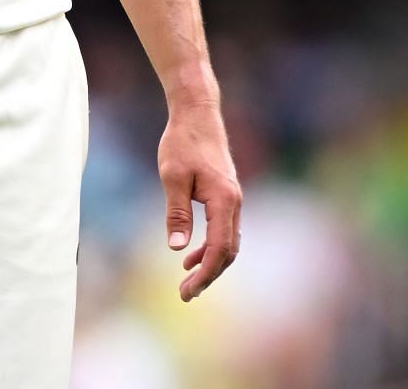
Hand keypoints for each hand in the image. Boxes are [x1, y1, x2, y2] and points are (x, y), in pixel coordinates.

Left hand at [157, 100, 241, 301]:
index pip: (219, 248)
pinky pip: (224, 229)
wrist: (197, 113)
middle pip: (229, 251)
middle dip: (209, 275)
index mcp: (224, 200)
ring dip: (211, 263)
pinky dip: (211, 247)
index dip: (204, 274)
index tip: (186, 291)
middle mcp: (234, 201)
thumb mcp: (172, 177)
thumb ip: (177, 213)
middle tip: (185, 294)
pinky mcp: (226, 194)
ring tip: (188, 281)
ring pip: (229, 242)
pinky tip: (191, 255)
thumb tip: (177, 248)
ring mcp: (233, 198)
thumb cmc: (183, 142)